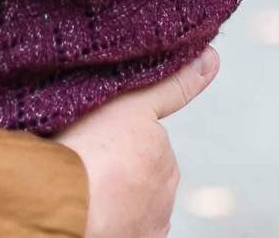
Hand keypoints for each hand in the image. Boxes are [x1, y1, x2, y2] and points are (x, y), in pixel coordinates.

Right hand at [56, 48, 217, 237]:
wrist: (65, 200)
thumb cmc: (89, 148)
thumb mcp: (131, 102)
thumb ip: (173, 84)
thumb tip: (213, 57)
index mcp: (162, 150)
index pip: (145, 137)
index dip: (118, 136)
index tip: (100, 141)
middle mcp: (165, 187)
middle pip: (142, 168)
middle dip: (122, 164)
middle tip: (90, 158)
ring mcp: (153, 218)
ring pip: (137, 198)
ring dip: (118, 192)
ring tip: (88, 183)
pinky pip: (131, 226)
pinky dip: (117, 219)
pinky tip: (98, 206)